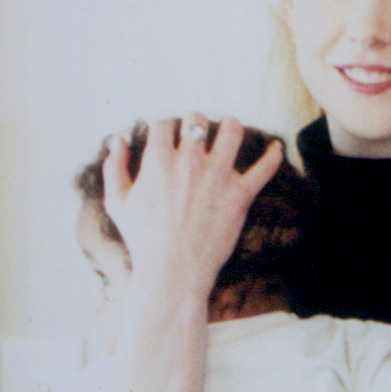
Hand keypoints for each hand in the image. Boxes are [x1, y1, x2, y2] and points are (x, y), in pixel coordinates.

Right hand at [104, 116, 283, 295]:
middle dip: (196, 122)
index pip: (165, 125)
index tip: (169, 139)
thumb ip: (115, 167)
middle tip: (198, 134)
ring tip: (229, 130)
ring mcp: (218, 176)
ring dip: (230, 126)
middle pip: (197, 120)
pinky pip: (264, 169)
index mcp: (159, 159)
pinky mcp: (240, 196)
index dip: (166, 130)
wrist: (173, 271)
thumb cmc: (143, 240)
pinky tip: (276, 148)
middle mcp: (190, 161)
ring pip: (232, 131)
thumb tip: (118, 140)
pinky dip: (273, 155)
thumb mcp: (117, 202)